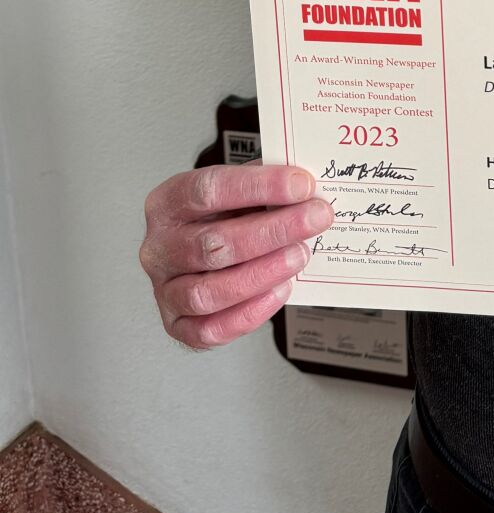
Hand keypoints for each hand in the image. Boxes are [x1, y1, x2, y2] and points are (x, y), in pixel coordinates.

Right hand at [139, 164, 333, 349]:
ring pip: (208, 292)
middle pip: (212, 244)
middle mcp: (159, 247)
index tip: (301, 185)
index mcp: (167, 203)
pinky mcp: (177, 324)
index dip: (259, 186)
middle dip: (273, 230)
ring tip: (300, 255)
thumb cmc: (221, 216)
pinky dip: (250, 314)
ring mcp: (164, 289)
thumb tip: (304, 185)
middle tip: (315, 219)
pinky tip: (280, 290)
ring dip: (263, 273)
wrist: (205, 247)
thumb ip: (264, 183)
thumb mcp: (237, 188)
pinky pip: (210, 330)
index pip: (209, 190)